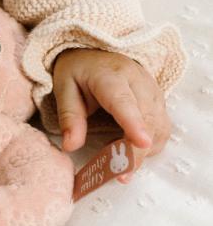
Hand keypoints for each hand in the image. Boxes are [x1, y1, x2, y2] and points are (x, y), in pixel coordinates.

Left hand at [52, 48, 171, 176]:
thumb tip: (71, 146)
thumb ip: (69, 117)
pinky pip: (161, 127)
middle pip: (146, 120)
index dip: (133, 123)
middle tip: (119, 174)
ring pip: (159, 126)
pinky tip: (129, 150)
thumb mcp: (64, 88)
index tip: (141, 142)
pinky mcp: (158, 100)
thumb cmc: (77, 71)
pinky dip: (150, 144)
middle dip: (136, 150)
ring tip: (120, 165)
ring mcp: (152, 90)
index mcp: (110, 75)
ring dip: (144, 151)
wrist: (93, 51)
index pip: (124, 101)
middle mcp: (138, 82)